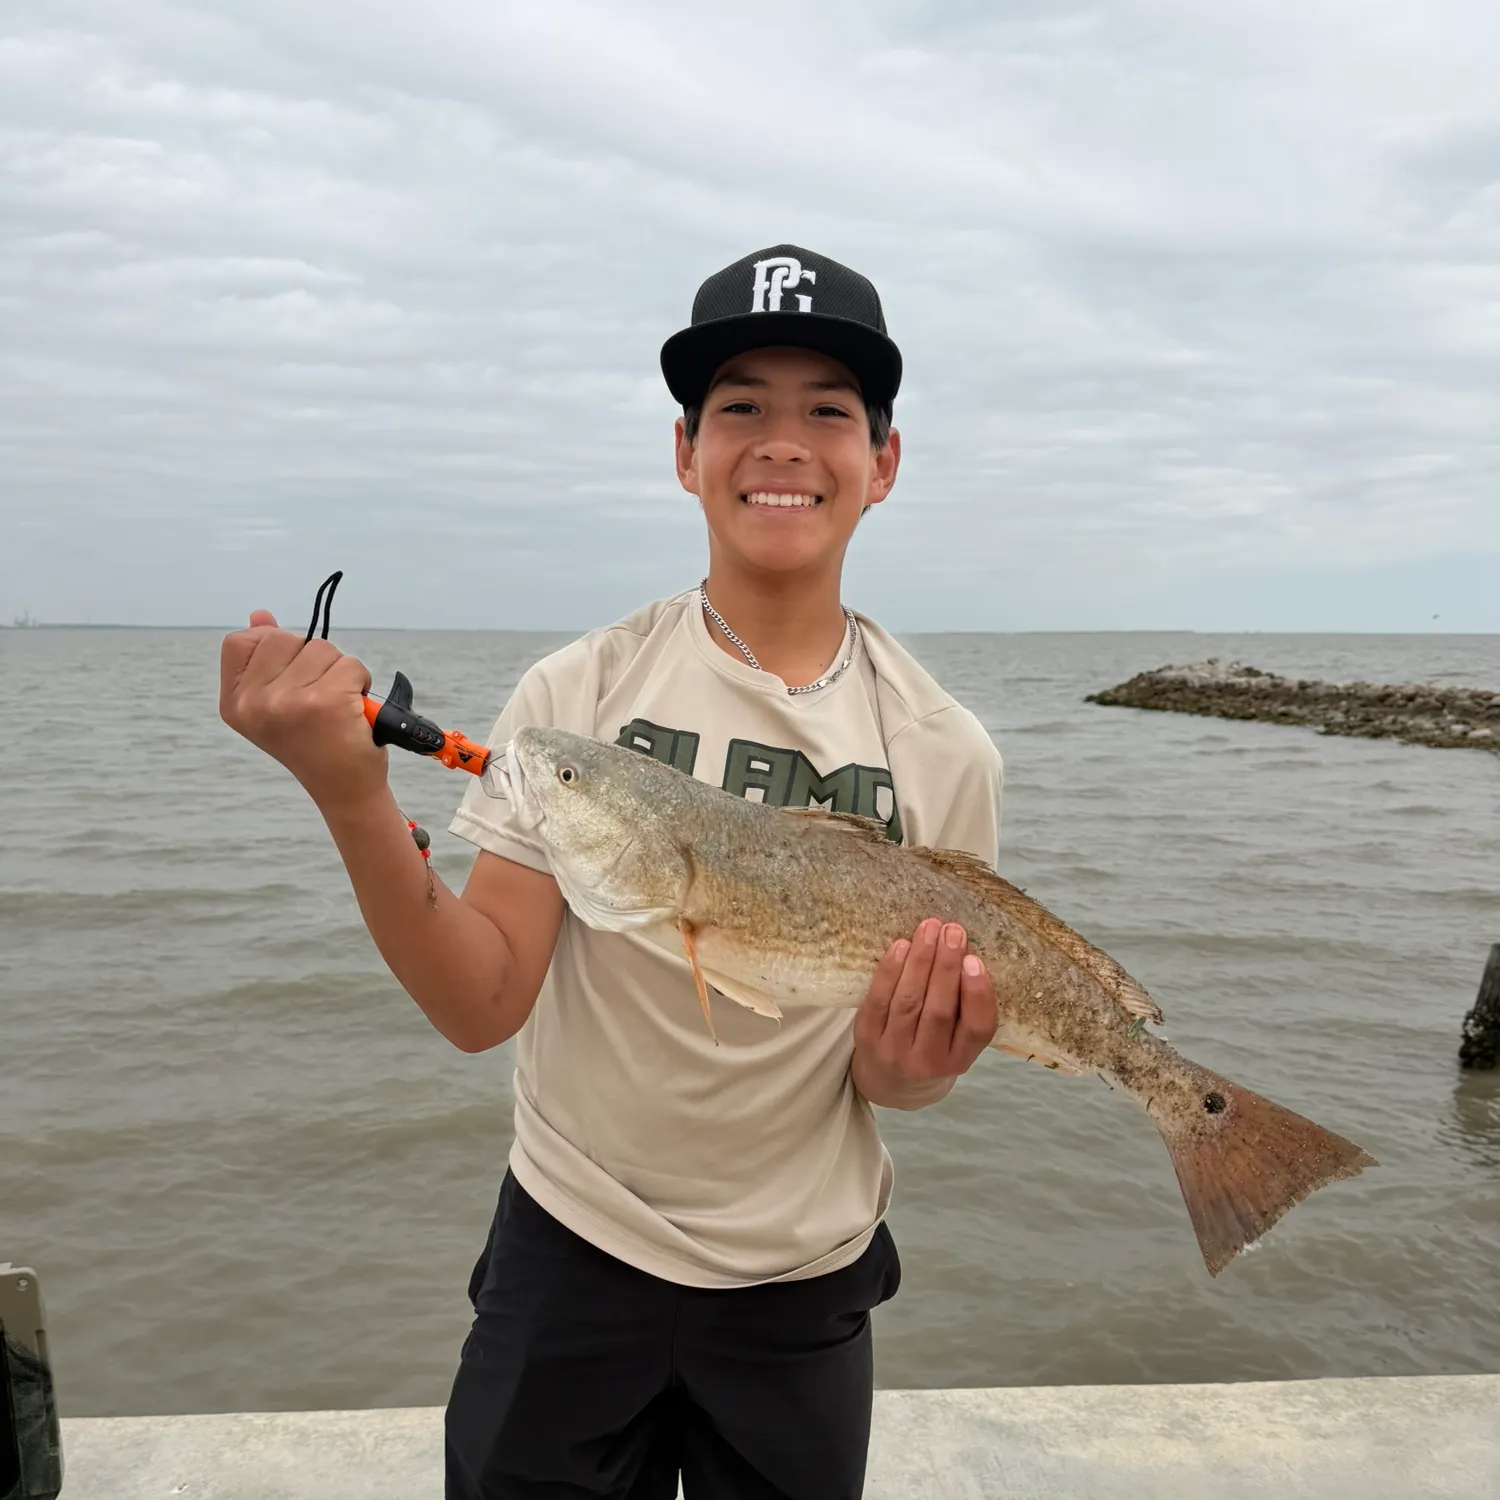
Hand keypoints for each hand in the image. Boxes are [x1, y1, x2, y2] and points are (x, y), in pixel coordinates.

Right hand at [218, 609, 387, 815]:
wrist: (344, 788)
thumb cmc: (314, 742)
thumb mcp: (277, 702)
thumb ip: (265, 659)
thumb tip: (260, 616)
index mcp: (235, 703)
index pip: (240, 641)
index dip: (270, 645)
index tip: (289, 673)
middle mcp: (254, 703)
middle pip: (284, 638)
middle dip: (311, 658)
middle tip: (318, 695)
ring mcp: (288, 702)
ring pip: (322, 648)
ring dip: (339, 671)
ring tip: (336, 706)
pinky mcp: (325, 703)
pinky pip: (351, 665)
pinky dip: (360, 682)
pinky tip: (353, 711)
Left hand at [851, 918, 997, 1107]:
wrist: (889, 1082)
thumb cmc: (932, 1049)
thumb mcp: (957, 1042)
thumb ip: (965, 1008)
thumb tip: (964, 953)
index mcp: (960, 1060)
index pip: (976, 1029)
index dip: (977, 995)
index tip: (974, 960)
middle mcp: (928, 1062)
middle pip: (939, 1011)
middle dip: (946, 966)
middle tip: (953, 931)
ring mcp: (894, 1052)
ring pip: (909, 1002)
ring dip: (920, 961)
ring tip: (929, 929)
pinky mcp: (867, 1038)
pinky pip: (878, 1000)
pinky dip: (890, 971)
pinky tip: (901, 947)